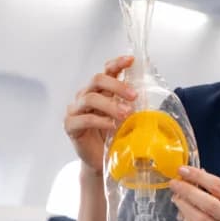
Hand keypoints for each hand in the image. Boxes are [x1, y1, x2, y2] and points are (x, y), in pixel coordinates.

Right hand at [63, 56, 136, 173]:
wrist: (100, 160)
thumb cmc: (113, 136)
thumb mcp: (126, 117)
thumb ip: (131, 104)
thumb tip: (150, 92)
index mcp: (99, 90)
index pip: (106, 70)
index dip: (117, 63)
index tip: (131, 60)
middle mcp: (85, 95)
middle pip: (97, 80)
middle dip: (117, 85)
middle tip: (134, 96)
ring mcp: (75, 109)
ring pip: (90, 98)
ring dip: (110, 105)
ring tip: (126, 114)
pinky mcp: (70, 125)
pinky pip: (84, 119)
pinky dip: (101, 121)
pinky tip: (112, 125)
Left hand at [170, 165, 219, 220]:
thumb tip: (195, 177)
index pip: (218, 186)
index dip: (198, 176)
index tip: (183, 169)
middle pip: (208, 203)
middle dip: (187, 191)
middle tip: (175, 184)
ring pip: (199, 219)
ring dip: (184, 206)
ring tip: (177, 198)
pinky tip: (183, 214)